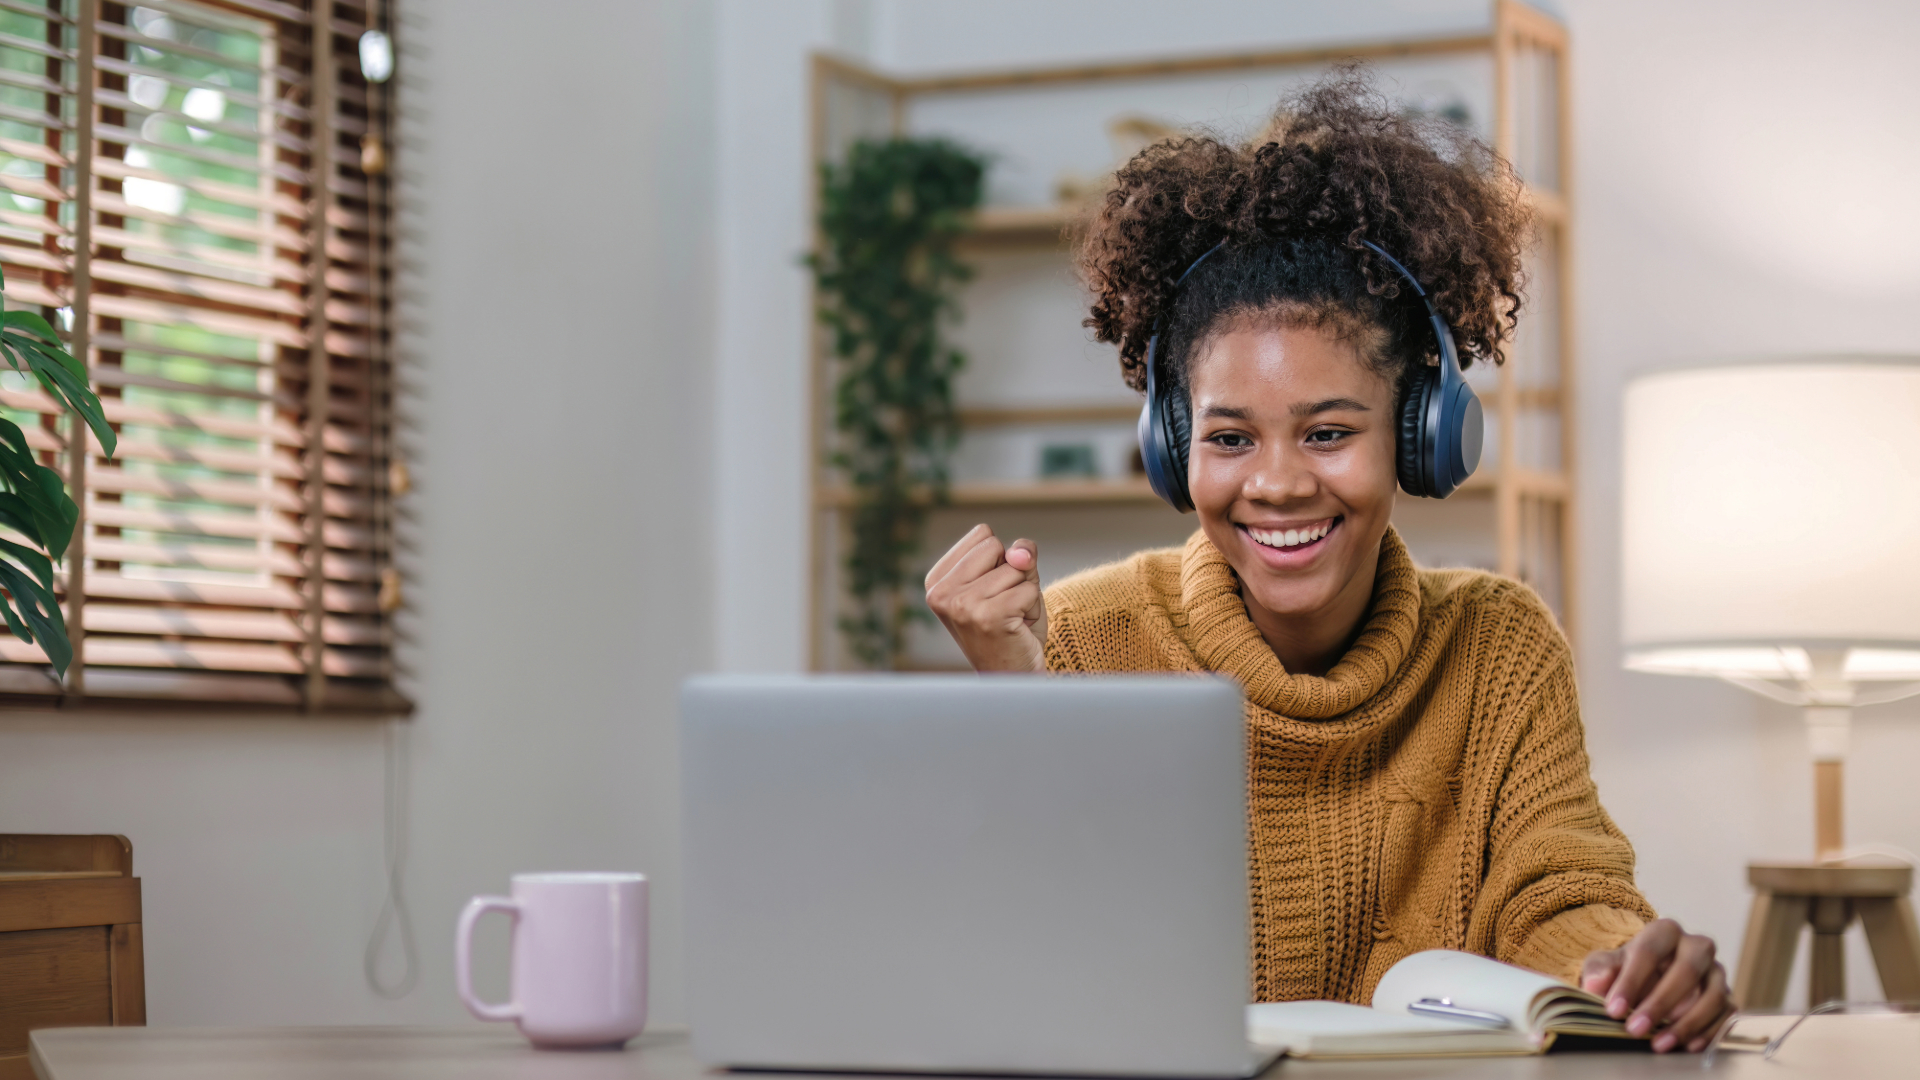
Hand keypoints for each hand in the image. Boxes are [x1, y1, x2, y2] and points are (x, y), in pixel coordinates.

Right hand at [924, 524, 1046, 672]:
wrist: (1011, 677)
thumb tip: (1021, 553)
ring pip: (1017, 568)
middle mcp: (942, 593)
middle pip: (996, 547)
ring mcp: (963, 606)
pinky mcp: (989, 617)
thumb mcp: (1010, 581)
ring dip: (1025, 593)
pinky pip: (1030, 588)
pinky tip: (1019, 628)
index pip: (982, 535)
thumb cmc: (1010, 628)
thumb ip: (1016, 556)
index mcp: (937, 581)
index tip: (991, 593)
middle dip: (1012, 574)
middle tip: (1004, 607)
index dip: (998, 560)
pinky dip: (1033, 607)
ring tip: (1011, 619)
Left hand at [1580, 918, 1733, 1052]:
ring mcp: (1716, 972)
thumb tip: (1594, 984)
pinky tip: (1687, 1046)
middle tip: (1634, 1030)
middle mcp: (1696, 947)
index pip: (1649, 952)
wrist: (1649, 979)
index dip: (1630, 981)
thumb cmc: (1626, 969)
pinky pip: (1726, 1014)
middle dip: (1659, 1003)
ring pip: (1712, 995)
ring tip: (1659, 1044)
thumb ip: (1599, 971)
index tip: (1613, 1010)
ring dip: (1686, 1023)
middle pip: (1687, 971)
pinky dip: (1708, 1032)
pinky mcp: (1727, 996)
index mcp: (1665, 931)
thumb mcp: (1606, 965)